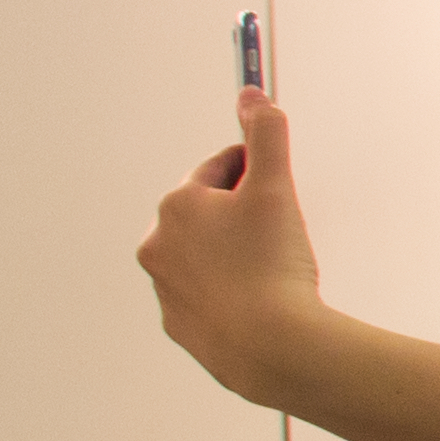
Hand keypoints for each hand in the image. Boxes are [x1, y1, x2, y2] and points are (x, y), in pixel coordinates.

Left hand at [139, 90, 329, 407]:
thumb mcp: (274, 188)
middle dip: (242, 217)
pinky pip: (207, 296)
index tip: (278, 192)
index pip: (220, 169)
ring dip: (234, 255)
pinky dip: (230, 294)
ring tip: (272, 274)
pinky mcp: (179, 325)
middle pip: (209, 213)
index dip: (256, 174)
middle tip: (280, 236)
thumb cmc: (272, 266)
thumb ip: (265, 134)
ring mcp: (165, 288)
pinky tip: (260, 303)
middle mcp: (159, 244)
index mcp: (176, 205)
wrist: (271, 348)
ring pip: (206, 256)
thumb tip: (251, 92)